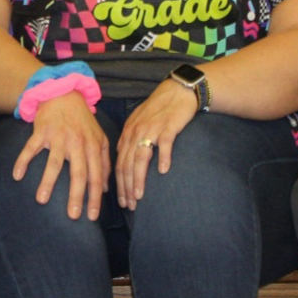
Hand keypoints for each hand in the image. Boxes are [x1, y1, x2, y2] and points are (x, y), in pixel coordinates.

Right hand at [12, 91, 110, 219]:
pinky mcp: (42, 131)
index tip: (92, 216)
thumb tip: (106, 189)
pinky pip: (31, 148)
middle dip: (76, 196)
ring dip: (47, 182)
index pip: (96, 176)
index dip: (95, 197)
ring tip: (41, 201)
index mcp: (93, 147)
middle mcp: (77, 143)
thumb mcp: (99, 138)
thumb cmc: (83, 121)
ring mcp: (59, 137)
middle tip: (72, 216)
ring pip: (54, 163)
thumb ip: (104, 163)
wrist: (64, 94)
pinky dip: (23, 161)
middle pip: (78, 173)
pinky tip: (17, 176)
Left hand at [114, 80, 198, 209]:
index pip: (120, 163)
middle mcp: (136, 132)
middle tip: (129, 206)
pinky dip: (163, 158)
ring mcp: (151, 129)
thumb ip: (132, 142)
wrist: (177, 91)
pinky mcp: (168, 126)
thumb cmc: (159, 110)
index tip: (123, 202)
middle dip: (126, 188)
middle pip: (127, 164)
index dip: (120, 185)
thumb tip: (127, 164)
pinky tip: (164, 172)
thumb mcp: (140, 124)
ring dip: (139, 179)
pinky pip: (164, 144)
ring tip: (140, 196)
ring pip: (140, 158)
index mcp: (128, 134)